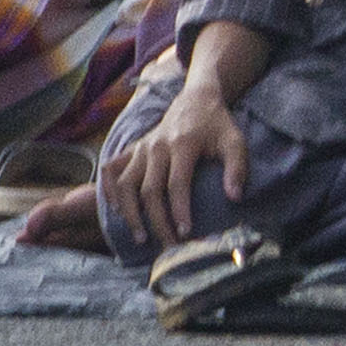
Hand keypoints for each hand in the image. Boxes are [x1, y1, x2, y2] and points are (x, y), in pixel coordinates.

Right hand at [105, 87, 244, 251]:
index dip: (179, 210)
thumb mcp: (235, 142)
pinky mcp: (131, 148)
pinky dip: (108, 191)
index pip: (177, 184)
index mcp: (182, 145)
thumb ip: (237, 168)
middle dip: (156, 221)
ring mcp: (140, 148)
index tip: (185, 232)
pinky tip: (116, 211)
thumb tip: (235, 198)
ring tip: (140, 236)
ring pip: (124, 183)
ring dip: (128, 212)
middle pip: (149, 190)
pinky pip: (111, 170)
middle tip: (167, 245)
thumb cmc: (217, 125)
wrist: (195, 100)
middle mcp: (156, 147)